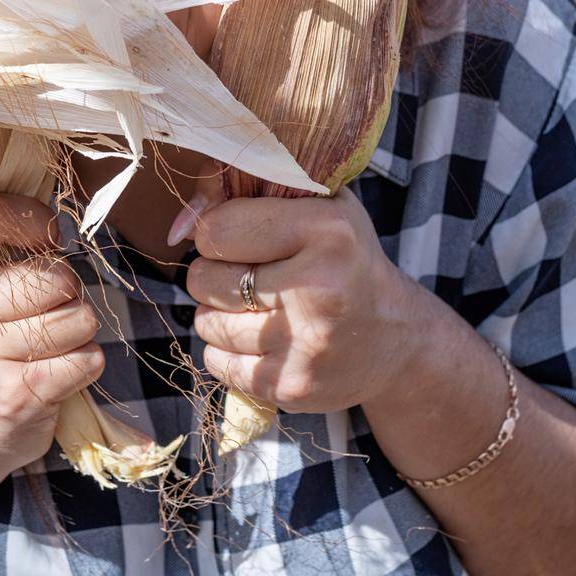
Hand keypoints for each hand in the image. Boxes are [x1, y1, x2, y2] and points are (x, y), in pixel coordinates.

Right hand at [0, 193, 103, 490]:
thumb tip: (55, 221)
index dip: (29, 217)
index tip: (43, 236)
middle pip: (50, 274)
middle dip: (64, 290)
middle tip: (42, 313)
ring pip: (77, 315)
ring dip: (76, 330)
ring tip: (45, 347)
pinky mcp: (15, 398)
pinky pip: (86, 357)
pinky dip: (84, 363)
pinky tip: (54, 375)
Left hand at [173, 177, 418, 414]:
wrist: (397, 338)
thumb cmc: (344, 258)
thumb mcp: (316, 205)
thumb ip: (248, 188)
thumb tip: (179, 221)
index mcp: (328, 231)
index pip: (218, 228)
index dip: (215, 231)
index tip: (235, 236)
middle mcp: (319, 288)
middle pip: (204, 277)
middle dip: (212, 273)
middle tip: (243, 274)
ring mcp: (305, 344)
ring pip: (206, 322)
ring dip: (217, 312)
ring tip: (253, 306)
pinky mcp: (293, 386)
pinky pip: (216, 362)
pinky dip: (225, 350)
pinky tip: (258, 338)